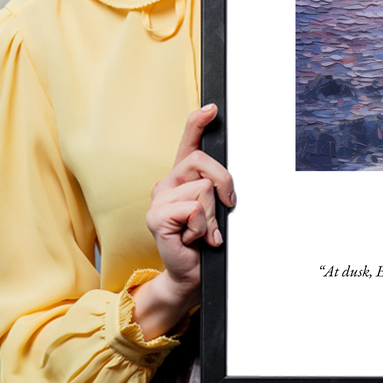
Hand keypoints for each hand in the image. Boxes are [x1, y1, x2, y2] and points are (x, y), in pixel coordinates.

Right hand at [131, 104, 235, 338]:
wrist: (191, 273)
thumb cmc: (204, 240)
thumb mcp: (216, 209)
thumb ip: (216, 189)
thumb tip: (226, 181)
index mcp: (182, 178)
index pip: (188, 142)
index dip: (198, 122)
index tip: (212, 108)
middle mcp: (167, 183)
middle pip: (203, 162)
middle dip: (224, 184)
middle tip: (224, 208)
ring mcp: (158, 199)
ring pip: (203, 189)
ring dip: (212, 215)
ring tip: (203, 231)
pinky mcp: (156, 217)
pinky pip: (194, 209)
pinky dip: (202, 227)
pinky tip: (193, 238)